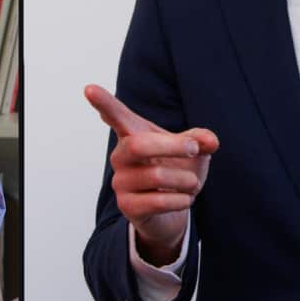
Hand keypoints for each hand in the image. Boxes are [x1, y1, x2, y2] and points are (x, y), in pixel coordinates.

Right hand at [84, 84, 218, 265]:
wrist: (172, 211)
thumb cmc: (177, 171)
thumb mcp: (193, 151)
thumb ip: (200, 140)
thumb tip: (210, 141)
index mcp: (133, 134)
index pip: (115, 115)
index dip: (103, 102)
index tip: (89, 89)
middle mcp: (121, 156)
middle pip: (138, 144)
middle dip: (173, 146)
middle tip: (194, 149)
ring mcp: (121, 182)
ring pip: (156, 175)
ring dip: (185, 179)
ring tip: (192, 183)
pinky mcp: (128, 207)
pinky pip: (158, 201)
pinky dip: (181, 200)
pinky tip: (184, 199)